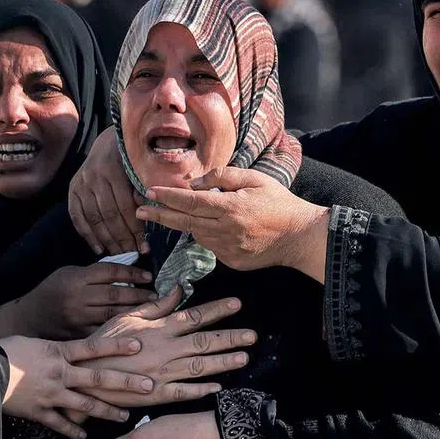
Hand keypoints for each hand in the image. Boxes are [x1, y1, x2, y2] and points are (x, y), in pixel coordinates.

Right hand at [0, 263, 157, 340]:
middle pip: (115, 295)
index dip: (132, 272)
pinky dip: (119, 335)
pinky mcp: (76, 337)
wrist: (28, 318)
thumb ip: (92, 274)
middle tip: (156, 297)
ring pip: (112, 316)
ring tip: (151, 313)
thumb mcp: (67, 274)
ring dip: (135, 313)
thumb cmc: (51, 292)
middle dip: (139, 295)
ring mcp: (76, 319)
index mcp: (75, 278)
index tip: (148, 276)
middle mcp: (77, 298)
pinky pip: (102, 335)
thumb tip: (126, 272)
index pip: (109, 272)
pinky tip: (134, 336)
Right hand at [0, 335, 153, 438]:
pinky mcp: (39, 412)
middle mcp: (60, 374)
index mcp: (58, 353)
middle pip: (99, 379)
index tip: (138, 347)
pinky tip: (85, 436)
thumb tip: (71, 350)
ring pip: (85, 405)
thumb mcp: (34, 341)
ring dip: (106, 412)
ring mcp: (51, 395)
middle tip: (148, 387)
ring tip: (125, 417)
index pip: (93, 348)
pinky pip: (60, 423)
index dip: (116, 347)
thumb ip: (55, 349)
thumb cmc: (5, 351)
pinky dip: (73, 430)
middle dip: (125, 383)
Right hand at [68, 126, 148, 255]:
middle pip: (109, 216)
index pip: (125, 207)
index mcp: (114, 171)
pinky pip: (77, 217)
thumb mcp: (139, 169)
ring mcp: (81, 184)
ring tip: (119, 254)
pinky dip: (87, 235)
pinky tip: (98, 248)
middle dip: (122, 238)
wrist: (108, 142)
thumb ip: (142, 190)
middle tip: (133, 254)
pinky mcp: (72, 190)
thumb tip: (149, 214)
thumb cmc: (130, 159)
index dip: (135, 229)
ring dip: (107, 240)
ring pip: (94, 218)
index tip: (144, 246)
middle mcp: (94, 177)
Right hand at [77, 286, 255, 406]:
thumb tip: (178, 289)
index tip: (237, 304)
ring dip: (223, 362)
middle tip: (253, 335)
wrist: (85, 375)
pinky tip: (218, 388)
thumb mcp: (127, 317)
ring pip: (199, 367)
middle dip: (230, 337)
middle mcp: (165, 349)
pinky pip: (184, 392)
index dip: (217, 310)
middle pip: (204, 342)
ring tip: (244, 357)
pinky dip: (201, 390)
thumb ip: (156, 304)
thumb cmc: (104, 343)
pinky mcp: (157, 394)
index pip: (193, 316)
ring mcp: (162, 373)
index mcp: (158, 329)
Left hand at [140, 167, 329, 280]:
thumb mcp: (254, 179)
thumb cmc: (279, 203)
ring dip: (186, 224)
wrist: (300, 236)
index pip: (189, 202)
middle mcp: (225, 230)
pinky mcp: (232, 261)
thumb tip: (194, 183)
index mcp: (229, 208)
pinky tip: (213, 227)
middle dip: (159, 215)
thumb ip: (222, 177)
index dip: (167, 197)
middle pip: (183, 222)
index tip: (149, 192)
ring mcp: (227, 249)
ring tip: (176, 213)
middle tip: (139, 210)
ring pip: (196, 234)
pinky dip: (207, 235)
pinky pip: (211, 246)